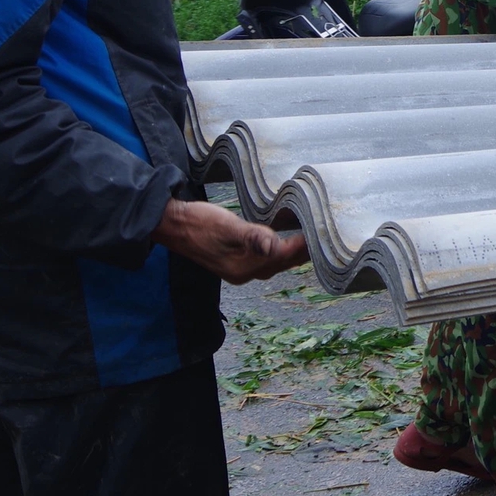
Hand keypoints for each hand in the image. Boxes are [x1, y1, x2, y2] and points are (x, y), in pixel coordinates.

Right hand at [154, 199, 306, 284]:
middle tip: (324, 236)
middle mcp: (243, 273)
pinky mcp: (234, 260)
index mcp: (243, 268)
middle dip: (302, 252)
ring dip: (292, 253)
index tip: (320, 234)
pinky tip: (285, 240)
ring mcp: (238, 268)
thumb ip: (251, 236)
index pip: (281, 258)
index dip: (301, 246)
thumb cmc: (197, 222)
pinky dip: (278, 250)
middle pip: (280, 264)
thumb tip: (273, 246)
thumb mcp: (226, 226)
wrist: (171, 224)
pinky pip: (264, 259)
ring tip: (311, 238)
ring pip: (274, 263)